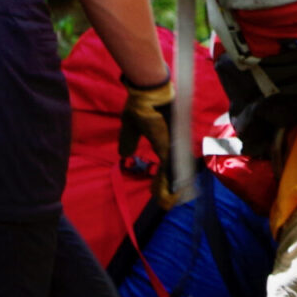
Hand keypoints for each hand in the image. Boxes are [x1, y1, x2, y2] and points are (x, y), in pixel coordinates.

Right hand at [120, 76, 181, 206]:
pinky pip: (169, 168)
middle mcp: (171, 145)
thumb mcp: (130, 126)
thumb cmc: (140, 105)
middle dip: (169, 190)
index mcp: (164, 141)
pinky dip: (166, 182)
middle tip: (166, 205)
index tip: (160, 194)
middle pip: (173, 173)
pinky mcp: (168, 145)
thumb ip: (128, 140)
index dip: (164, 180)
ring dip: (168, 190)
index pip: (166, 166)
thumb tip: (123, 154)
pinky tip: (165, 193)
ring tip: (166, 203)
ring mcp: (171, 145)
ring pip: (173, 174)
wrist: (148, 92)